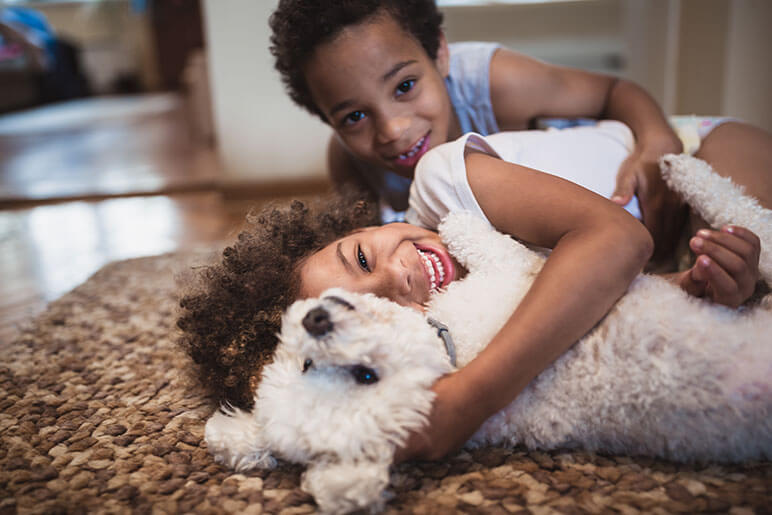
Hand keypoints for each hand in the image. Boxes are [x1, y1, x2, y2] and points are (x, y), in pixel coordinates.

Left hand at [612, 138, 684, 262]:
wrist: (663, 146)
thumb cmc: (641, 162)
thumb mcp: (628, 173)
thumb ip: (623, 190)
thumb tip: (615, 204)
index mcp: (655, 203)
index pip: (653, 235)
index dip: (647, 251)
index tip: (639, 264)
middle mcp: (670, 208)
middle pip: (666, 239)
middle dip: (658, 256)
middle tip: (646, 269)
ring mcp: (679, 206)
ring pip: (675, 235)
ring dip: (667, 250)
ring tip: (655, 264)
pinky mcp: (684, 204)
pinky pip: (680, 227)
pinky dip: (674, 239)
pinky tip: (666, 249)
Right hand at [676, 226, 760, 307]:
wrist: (703, 283)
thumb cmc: (692, 288)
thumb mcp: (686, 289)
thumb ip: (692, 281)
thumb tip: (702, 263)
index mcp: (728, 301)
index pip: (728, 287)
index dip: (715, 272)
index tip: (699, 259)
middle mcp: (745, 287)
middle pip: (738, 266)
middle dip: (715, 251)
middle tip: (693, 241)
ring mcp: (752, 271)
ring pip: (746, 251)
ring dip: (722, 239)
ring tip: (700, 233)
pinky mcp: (753, 257)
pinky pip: (753, 242)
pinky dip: (740, 233)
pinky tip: (723, 228)